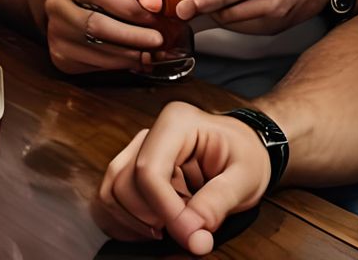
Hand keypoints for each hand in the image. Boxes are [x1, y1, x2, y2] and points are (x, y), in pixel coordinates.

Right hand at [44, 0, 163, 73]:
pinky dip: (118, 62)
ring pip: (94, 42)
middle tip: (157, 38)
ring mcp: (56, 24)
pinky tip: (135, 59)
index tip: (157, 6)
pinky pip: (92, 60)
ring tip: (150, 52)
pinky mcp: (58, 51)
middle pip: (97, 18)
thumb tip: (154, 3)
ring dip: (128, 51)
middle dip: (133, 31)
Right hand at [97, 102, 270, 254]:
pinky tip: (151, 230)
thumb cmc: (245, 156)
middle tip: (184, 232)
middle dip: (149, 218)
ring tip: (167, 230)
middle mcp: (151, 132)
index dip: (164, 210)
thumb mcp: (245, 177)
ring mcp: (138, 150)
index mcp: (177, 123)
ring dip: (133, 222)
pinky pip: (111, 198)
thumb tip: (193, 234)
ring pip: (112, 191)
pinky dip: (124, 222)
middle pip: (125, 182)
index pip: (149, 169)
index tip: (189, 235)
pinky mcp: (133, 169)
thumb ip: (218, 202)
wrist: (243, 150)